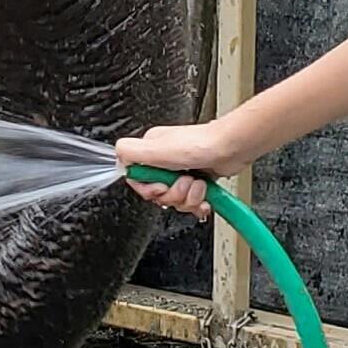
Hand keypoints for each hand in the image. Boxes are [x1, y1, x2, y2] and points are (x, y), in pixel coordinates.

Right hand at [113, 119, 254, 221]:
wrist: (232, 148)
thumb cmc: (201, 144)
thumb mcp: (157, 148)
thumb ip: (130, 152)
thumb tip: (116, 159)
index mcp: (150, 151)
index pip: (138, 181)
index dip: (150, 190)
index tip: (161, 185)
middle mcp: (165, 161)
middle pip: (157, 194)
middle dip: (173, 195)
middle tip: (184, 183)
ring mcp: (182, 172)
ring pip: (175, 201)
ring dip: (189, 199)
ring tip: (198, 186)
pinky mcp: (198, 181)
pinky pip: (191, 203)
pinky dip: (198, 204)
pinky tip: (205, 198)